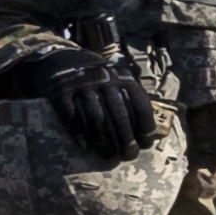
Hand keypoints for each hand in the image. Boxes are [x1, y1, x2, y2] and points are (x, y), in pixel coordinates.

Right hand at [0, 45, 159, 160]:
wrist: (63, 58)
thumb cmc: (99, 78)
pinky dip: (79, 132)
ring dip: (103, 140)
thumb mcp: (120, 79)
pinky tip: (85, 146)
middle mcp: (105, 80)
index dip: (145, 127)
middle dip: (126, 139)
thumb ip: (134, 99)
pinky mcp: (61, 91)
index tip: (145, 145)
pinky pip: (71, 115)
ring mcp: (82, 85)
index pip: (140, 105)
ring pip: (96, 117)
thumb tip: (154, 131)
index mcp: (125, 78)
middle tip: (127, 156)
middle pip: (119, 114)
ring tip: (107, 155)